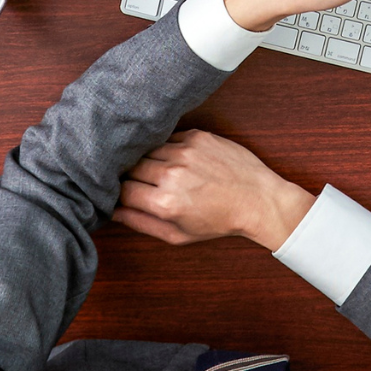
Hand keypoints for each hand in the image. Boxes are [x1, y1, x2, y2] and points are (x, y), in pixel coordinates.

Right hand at [115, 130, 314, 251]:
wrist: (258, 200)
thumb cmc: (219, 222)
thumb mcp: (178, 235)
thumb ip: (141, 223)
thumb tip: (113, 212)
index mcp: (165, 203)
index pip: (122, 190)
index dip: (120, 193)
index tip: (125, 194)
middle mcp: (172, 174)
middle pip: (131, 167)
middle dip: (133, 176)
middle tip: (146, 184)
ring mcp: (185, 151)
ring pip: (148, 150)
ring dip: (150, 161)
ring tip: (165, 173)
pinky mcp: (197, 136)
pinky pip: (168, 138)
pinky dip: (168, 149)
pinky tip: (181, 161)